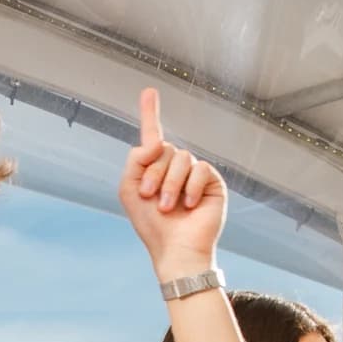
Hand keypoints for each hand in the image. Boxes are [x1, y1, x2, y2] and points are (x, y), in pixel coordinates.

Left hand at [118, 87, 227, 283]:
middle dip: (154, 172)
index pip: (153, 135)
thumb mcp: (130, 190)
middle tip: (151, 197)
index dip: (151, 113)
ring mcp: (195, 173)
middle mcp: (175, 167)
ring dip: (170, 183)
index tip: (149, 91)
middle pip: (163, 147)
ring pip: (181, 157)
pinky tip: (189, 205)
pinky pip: (200, 168)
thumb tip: (157, 143)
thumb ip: (135, 160)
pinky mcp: (212, 181)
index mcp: (155, 168)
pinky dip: (189, 187)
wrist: (175, 249)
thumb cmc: (152, 225)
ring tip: (169, 207)